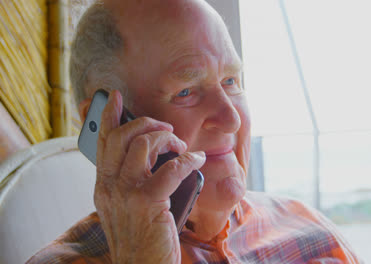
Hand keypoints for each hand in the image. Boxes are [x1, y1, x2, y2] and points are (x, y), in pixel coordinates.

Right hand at [94, 90, 205, 263]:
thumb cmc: (142, 238)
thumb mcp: (128, 207)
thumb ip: (131, 183)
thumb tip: (153, 158)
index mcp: (103, 186)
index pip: (102, 142)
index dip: (109, 116)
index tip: (115, 96)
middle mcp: (109, 186)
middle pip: (122, 136)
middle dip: (146, 123)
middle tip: (166, 129)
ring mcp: (126, 193)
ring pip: (143, 144)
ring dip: (168, 139)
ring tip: (181, 147)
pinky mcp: (147, 203)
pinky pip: (171, 168)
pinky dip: (189, 160)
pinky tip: (198, 161)